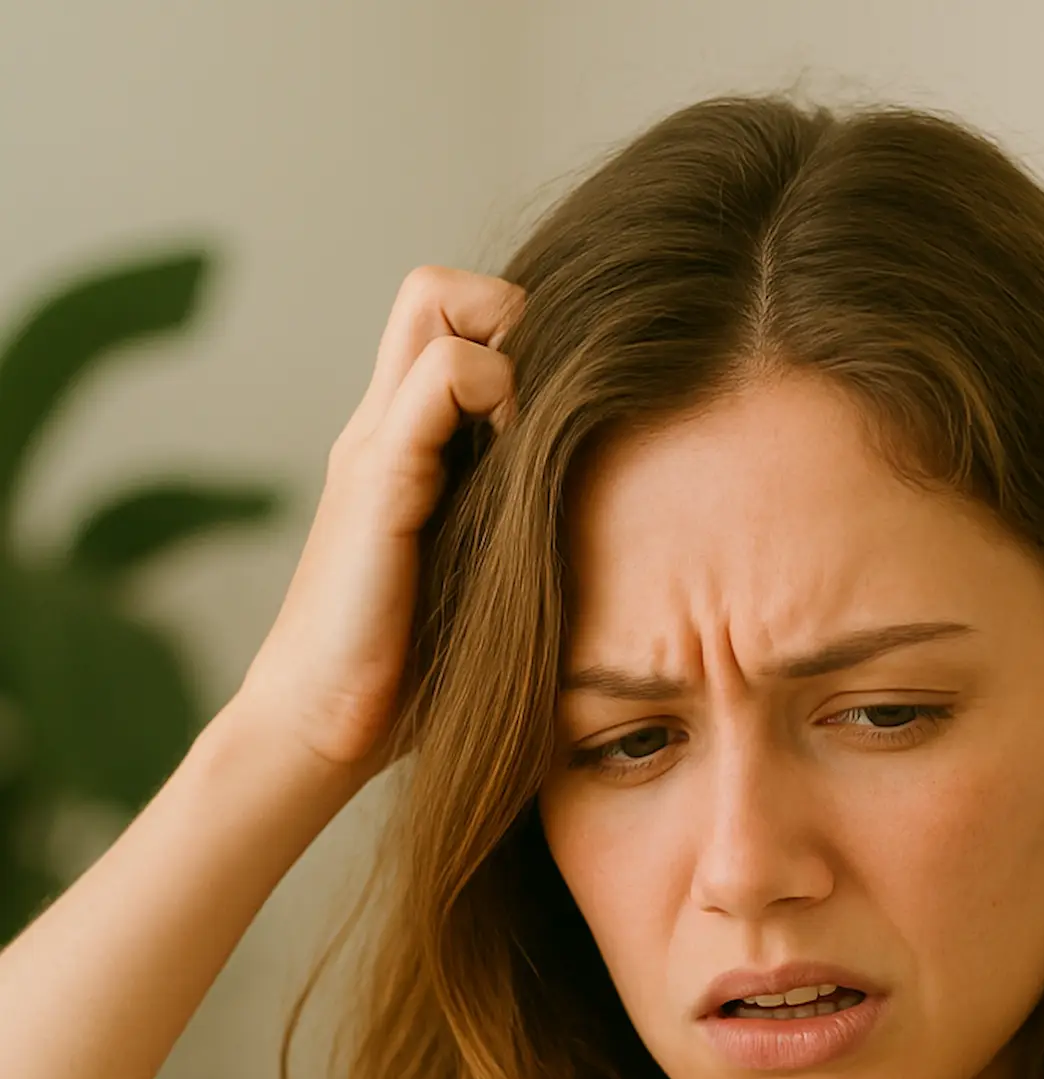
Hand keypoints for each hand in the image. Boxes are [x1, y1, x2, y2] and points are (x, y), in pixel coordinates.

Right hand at [235, 264, 526, 784]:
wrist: (323, 729)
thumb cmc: (413, 678)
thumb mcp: (487, 585)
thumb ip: (521, 535)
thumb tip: (622, 529)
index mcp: (409, 447)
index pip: (454, 322)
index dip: (515, 342)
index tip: (558, 424)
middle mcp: (385, 427)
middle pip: (439, 288)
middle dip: (510, 319)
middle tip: (544, 417)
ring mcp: (376, 445)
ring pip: (438, 303)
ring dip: (507, 353)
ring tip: (528, 449)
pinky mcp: (378, 479)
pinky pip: (442, 378)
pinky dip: (493, 397)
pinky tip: (515, 482)